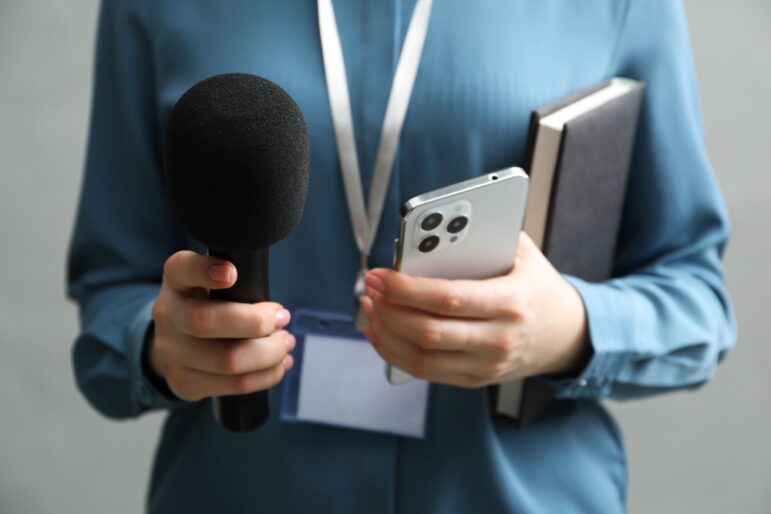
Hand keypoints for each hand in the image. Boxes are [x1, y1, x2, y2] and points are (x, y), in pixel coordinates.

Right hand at [149, 251, 293, 401]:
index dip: (204, 271)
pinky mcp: (184, 382)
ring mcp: (171, 351)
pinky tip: (279, 365)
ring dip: (269, 353)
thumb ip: (239, 280)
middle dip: (256, 322)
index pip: (181, 269)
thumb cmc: (210, 303)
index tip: (232, 274)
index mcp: (176, 280)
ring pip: (228, 360)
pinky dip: (266, 376)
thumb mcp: (214, 281)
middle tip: (283, 318)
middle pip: (206, 321)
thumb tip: (275, 309)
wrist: (178, 341)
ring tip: (286, 342)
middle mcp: (167, 314)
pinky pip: (234, 385)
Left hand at [360, 232, 589, 387]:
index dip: (406, 288)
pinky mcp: (475, 379)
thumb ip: (482, 236)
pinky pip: (425, 372)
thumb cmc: (537, 286)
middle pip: (428, 332)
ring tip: (370, 308)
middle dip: (389, 309)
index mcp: (510, 302)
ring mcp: (486, 365)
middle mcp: (499, 339)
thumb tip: (429, 229)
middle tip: (370, 287)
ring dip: (386, 333)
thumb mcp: (522, 252)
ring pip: (421, 358)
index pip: (448, 299)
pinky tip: (381, 333)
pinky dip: (395, 354)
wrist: (567, 335)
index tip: (380, 274)